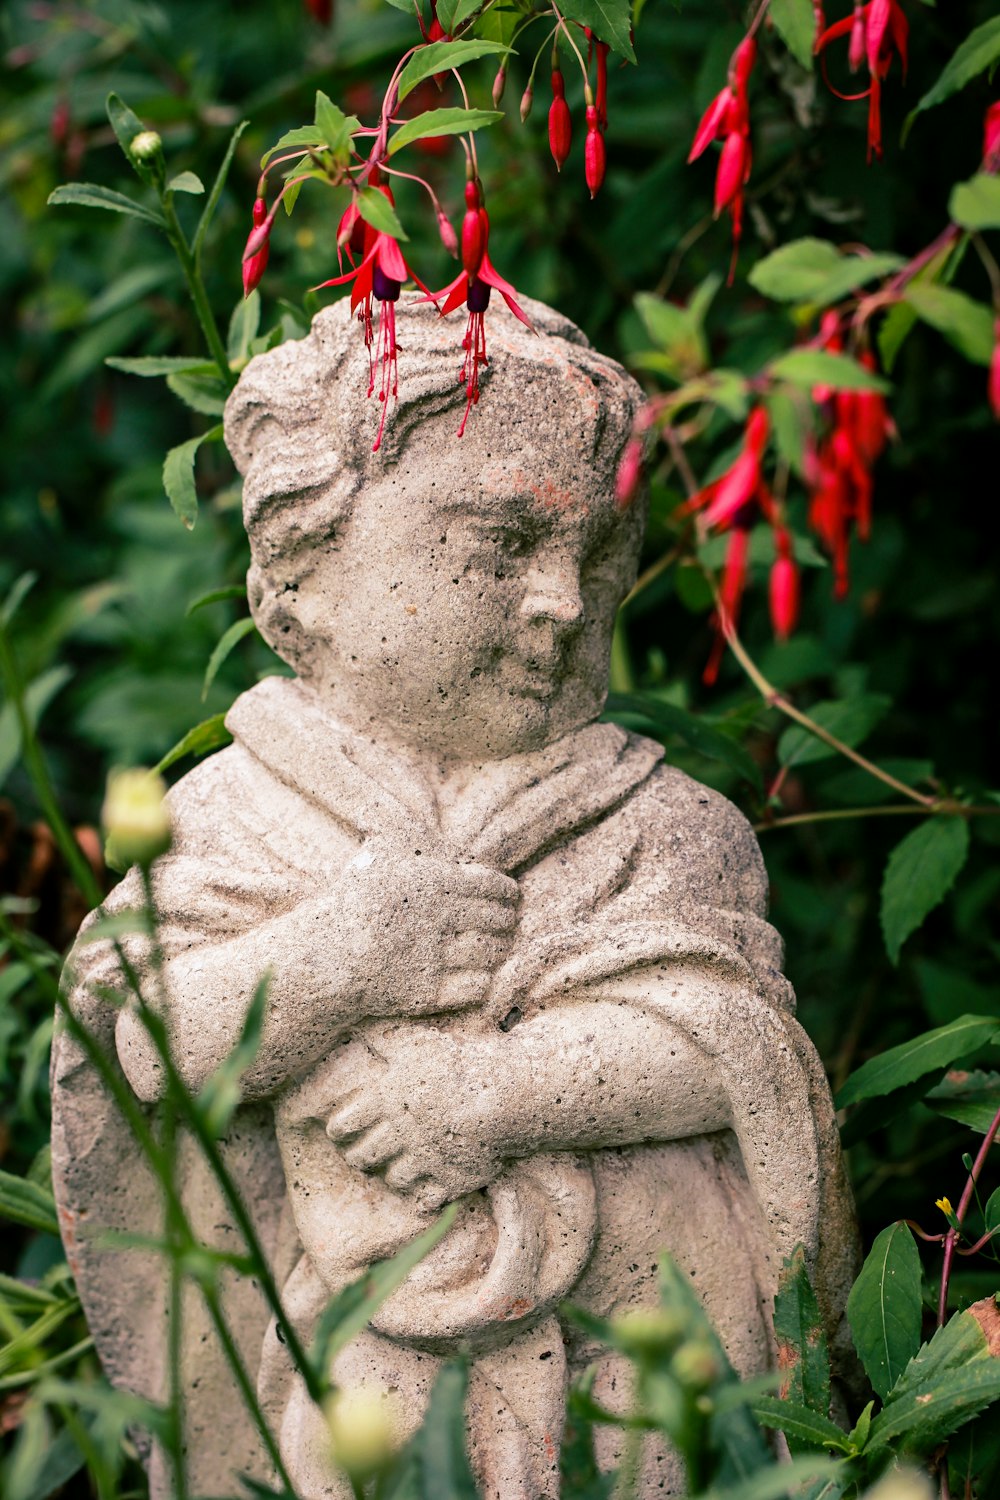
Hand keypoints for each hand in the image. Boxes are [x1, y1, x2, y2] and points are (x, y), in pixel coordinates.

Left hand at [309, 1023, 508, 1208]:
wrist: (505, 1092)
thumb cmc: (457, 1062)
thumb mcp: (417, 1043)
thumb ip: (384, 1041)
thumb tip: (358, 1029)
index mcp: (386, 1100)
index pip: (341, 1126)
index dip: (339, 1130)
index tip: (343, 1130)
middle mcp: (399, 1133)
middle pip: (361, 1158)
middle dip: (360, 1157)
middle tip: (365, 1152)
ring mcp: (425, 1159)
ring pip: (393, 1179)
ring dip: (394, 1174)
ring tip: (400, 1165)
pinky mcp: (450, 1178)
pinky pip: (426, 1201)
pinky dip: (424, 1196)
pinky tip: (428, 1183)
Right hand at [338, 839, 519, 1016]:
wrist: (322, 958)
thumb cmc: (349, 904)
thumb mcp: (375, 860)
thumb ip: (405, 842)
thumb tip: (422, 823)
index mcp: (431, 883)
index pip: (491, 885)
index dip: (508, 891)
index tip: (513, 896)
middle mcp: (439, 918)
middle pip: (495, 919)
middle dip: (506, 921)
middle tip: (508, 922)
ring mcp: (435, 958)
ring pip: (490, 953)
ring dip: (499, 950)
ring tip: (499, 947)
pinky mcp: (428, 993)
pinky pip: (476, 987)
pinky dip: (484, 980)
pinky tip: (481, 975)